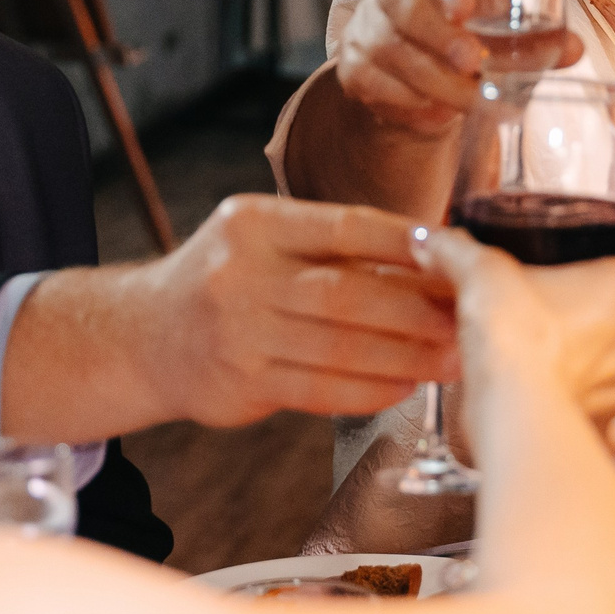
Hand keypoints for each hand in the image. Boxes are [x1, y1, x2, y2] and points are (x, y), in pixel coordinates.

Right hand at [144, 196, 458, 426]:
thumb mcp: (265, 241)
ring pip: (341, 347)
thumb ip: (336, 247)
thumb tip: (436, 255)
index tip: (459, 256)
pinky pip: (322, 390)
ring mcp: (238, 333)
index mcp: (254, 223)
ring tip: (452, 358)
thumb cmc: (228, 283)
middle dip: (420, 310)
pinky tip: (405, 385)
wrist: (144, 337)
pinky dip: (371, 389)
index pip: (347, 226)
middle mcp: (241, 274)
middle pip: (350, 292)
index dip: (409, 243)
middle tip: (470, 319)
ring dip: (407, 356)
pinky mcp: (240, 384)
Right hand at [333, 0, 583, 137]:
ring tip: (477, 100)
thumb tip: (572, 49)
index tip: (464, 4)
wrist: (414, 61)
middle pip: (408, 9)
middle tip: (474, 62)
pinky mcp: (356, 72)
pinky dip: (417, 107)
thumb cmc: (466, 29)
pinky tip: (442, 115)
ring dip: (441, 84)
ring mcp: (368, 30)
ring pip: (399, 57)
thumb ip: (536, 36)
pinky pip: (386, 93)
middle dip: (442, 38)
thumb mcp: (499, 22)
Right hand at [417, 230, 614, 443]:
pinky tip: (556, 401)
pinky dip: (588, 411)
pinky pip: (607, 418)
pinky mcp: (605, 426)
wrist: (510, 411)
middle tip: (575, 311)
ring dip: (600, 364)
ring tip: (556, 358)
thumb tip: (434, 240)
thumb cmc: (515, 339)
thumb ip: (460, 252)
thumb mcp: (481, 274)